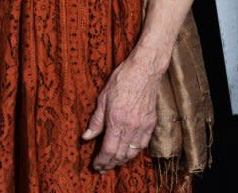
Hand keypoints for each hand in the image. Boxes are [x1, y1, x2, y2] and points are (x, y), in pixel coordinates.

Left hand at [81, 52, 161, 171]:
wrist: (144, 70)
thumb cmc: (122, 79)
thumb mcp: (103, 97)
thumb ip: (96, 120)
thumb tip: (86, 137)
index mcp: (116, 120)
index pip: (108, 149)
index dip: (101, 161)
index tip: (96, 166)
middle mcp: (131, 126)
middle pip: (120, 154)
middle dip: (110, 164)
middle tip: (102, 168)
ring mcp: (142, 126)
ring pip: (132, 152)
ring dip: (122, 160)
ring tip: (114, 163)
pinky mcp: (151, 124)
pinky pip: (142, 145)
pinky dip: (134, 152)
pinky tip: (128, 152)